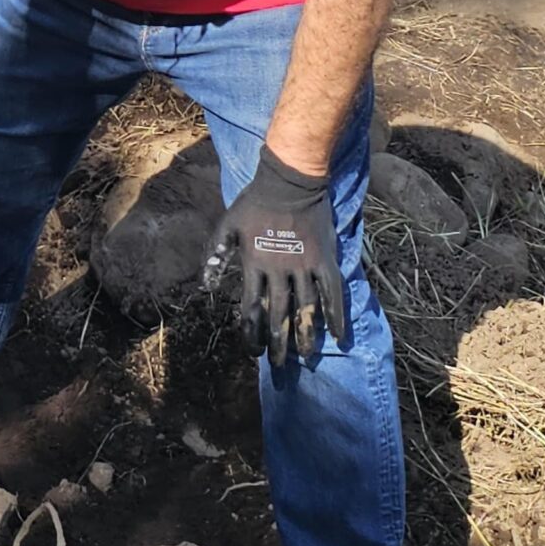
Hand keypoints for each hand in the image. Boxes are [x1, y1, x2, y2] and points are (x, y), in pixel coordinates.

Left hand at [203, 147, 347, 365]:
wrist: (290, 180)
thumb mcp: (227, 225)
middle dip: (277, 343)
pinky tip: (339, 337)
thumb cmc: (255, 202)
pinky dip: (336, 316)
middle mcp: (279, 270)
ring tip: (306, 357)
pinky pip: (333, 293)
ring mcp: (305, 266)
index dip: (251, 334)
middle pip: (278, 315)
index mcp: (254, 265)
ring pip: (306, 309)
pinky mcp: (325, 260)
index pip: (250, 309)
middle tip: (278, 365)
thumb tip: (205, 287)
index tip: (253, 351)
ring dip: (305, 336)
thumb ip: (215, 256)